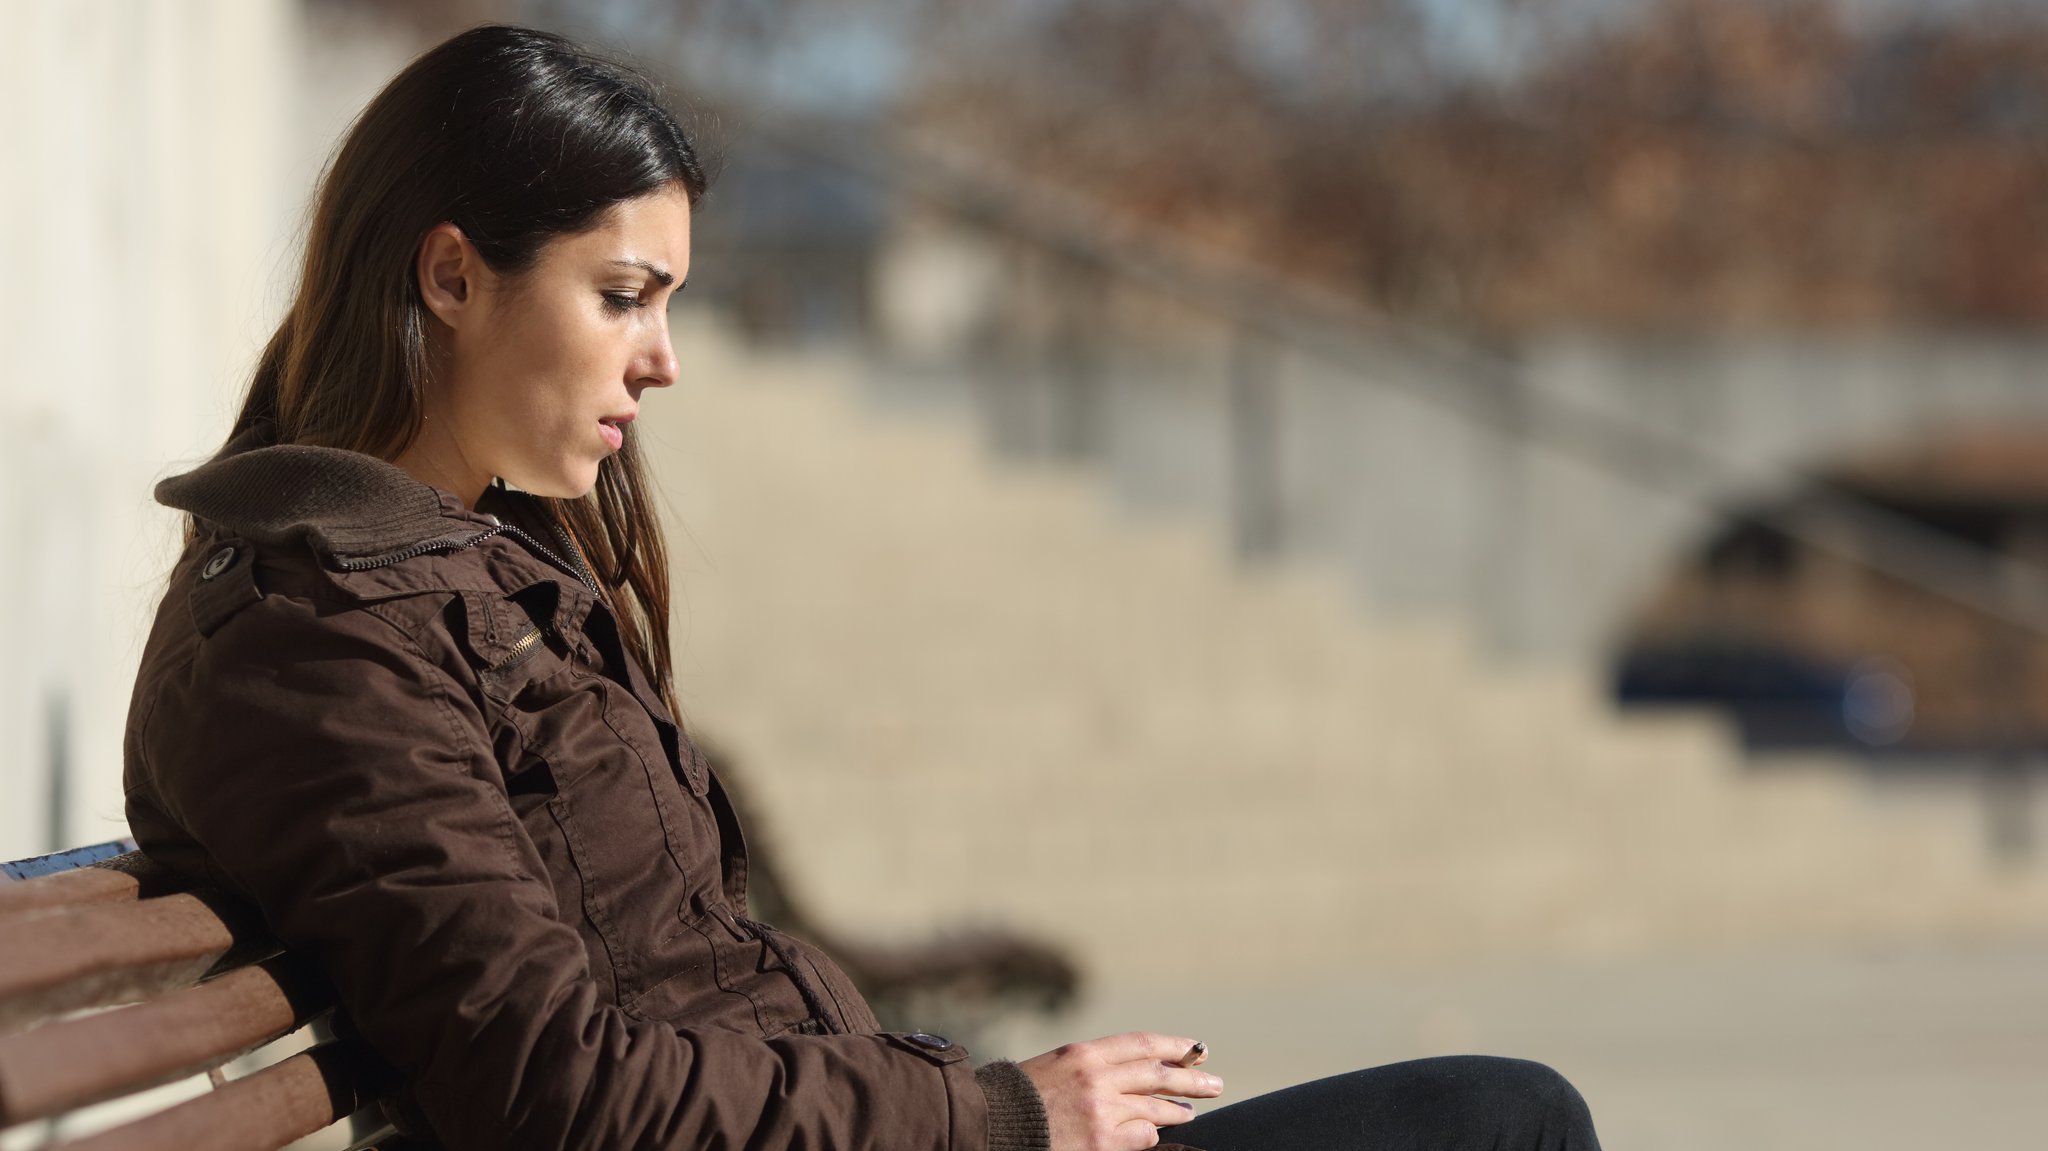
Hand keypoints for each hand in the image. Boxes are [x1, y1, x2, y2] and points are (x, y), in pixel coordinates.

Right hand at [1017, 1032, 1225, 1150]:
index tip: (1195, 1049)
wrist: (992, 1125)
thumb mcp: (1056, 1067)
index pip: (1142, 1044)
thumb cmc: (1020, 1097)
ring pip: (1155, 1108)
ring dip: (1177, 1110)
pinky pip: (1142, 1136)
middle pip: (1157, 1074)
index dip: (1174, 1046)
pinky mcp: (1101, 1141)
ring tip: (1190, 1112)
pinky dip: (1150, 1134)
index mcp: (1084, 1053)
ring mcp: (1101, 1111)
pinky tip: (1156, 1133)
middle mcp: (1097, 1077)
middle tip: (1214, 1084)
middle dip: (1190, 1079)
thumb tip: (1135, 1072)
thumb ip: (1094, 1067)